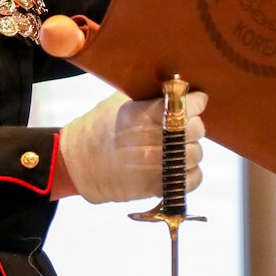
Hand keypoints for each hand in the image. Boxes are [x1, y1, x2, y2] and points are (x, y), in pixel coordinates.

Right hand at [58, 90, 206, 203]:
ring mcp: (156, 165)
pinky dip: (191, 173)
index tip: (197, 99)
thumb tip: (174, 89)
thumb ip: (147, 96)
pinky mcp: (156, 186)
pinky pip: (191, 180)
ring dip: (191, 148)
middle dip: (194, 124)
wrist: (79, 162)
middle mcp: (153, 139)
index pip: (185, 105)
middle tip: (186, 123)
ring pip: (195, 154)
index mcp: (143, 114)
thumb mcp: (117, 102)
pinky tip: (180, 165)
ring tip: (180, 145)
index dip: (196, 101)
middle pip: (195, 129)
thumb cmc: (98, 126)